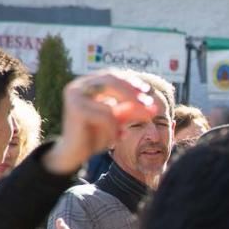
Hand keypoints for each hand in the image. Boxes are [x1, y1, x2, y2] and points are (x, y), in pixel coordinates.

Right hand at [44, 71, 163, 175]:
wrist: (75, 153)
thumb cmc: (96, 134)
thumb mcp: (117, 120)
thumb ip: (131, 110)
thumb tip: (153, 106)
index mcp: (86, 84)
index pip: (112, 75)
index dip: (130, 81)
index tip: (147, 91)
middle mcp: (78, 86)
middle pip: (111, 81)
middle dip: (132, 93)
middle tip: (149, 104)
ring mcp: (75, 95)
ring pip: (111, 101)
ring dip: (123, 119)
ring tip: (122, 134)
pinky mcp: (75, 109)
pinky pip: (107, 116)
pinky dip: (115, 129)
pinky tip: (114, 140)